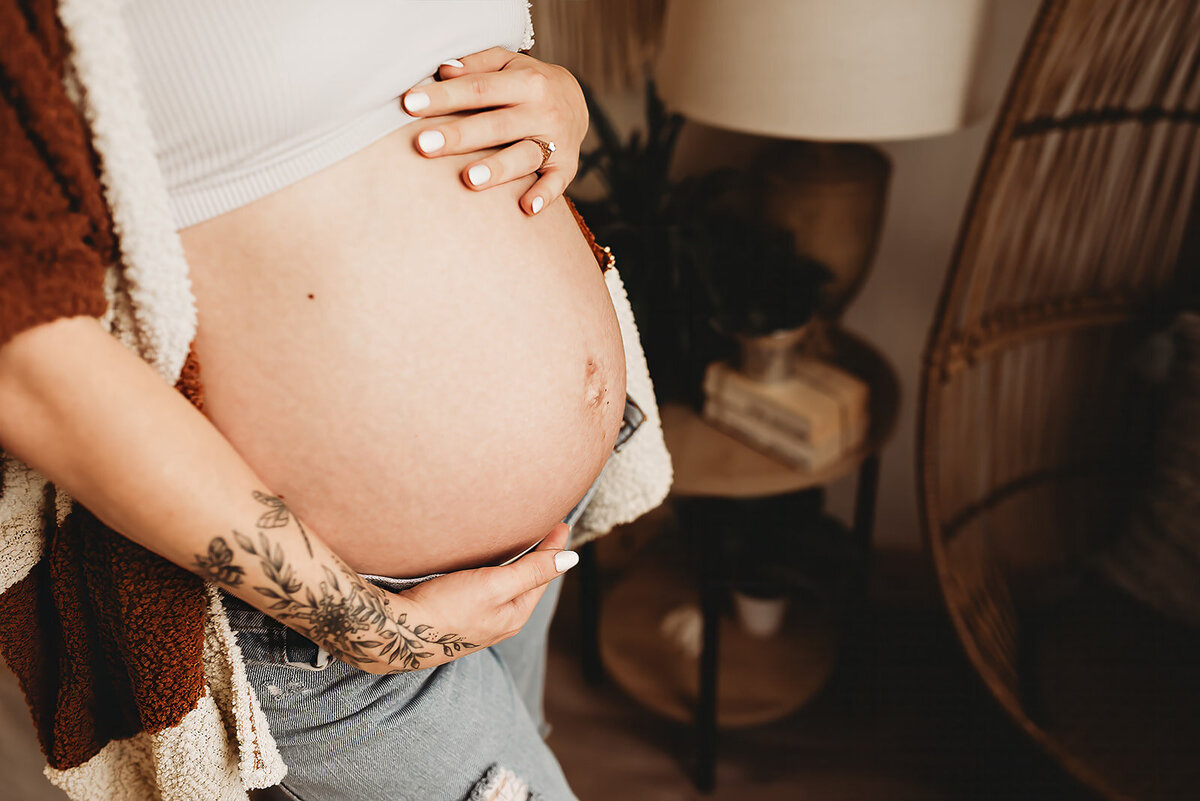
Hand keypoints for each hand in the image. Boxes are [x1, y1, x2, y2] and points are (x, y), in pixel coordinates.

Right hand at [360, 522, 575, 673]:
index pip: (544, 574)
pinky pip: (484, 588)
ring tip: (523, 541)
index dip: (554, 547)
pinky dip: (493, 570)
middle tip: (547, 527)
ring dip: (516, 563)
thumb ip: (533, 571)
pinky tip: (484, 561)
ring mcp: (478, 619)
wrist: (395, 633)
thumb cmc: (445, 609)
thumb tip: (572, 559)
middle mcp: (500, 620)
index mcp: (515, 615)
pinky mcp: (457, 615)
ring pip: (505, 585)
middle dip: (539, 556)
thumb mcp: (495, 586)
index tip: (561, 521)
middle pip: (527, 581)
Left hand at [401, 47, 587, 215]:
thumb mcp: (507, 64)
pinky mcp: (567, 167)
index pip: (479, 89)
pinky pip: (557, 183)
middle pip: (496, 125)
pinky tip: (528, 207)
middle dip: (460, 135)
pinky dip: (545, 195)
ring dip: (498, 168)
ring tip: (469, 179)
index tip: (409, 104)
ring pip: (524, 156)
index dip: (445, 97)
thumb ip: (477, 66)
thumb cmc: (526, 83)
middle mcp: (543, 111)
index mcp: (526, 81)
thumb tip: (443, 71)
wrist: (577, 101)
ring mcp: (556, 141)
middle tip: (424, 145)